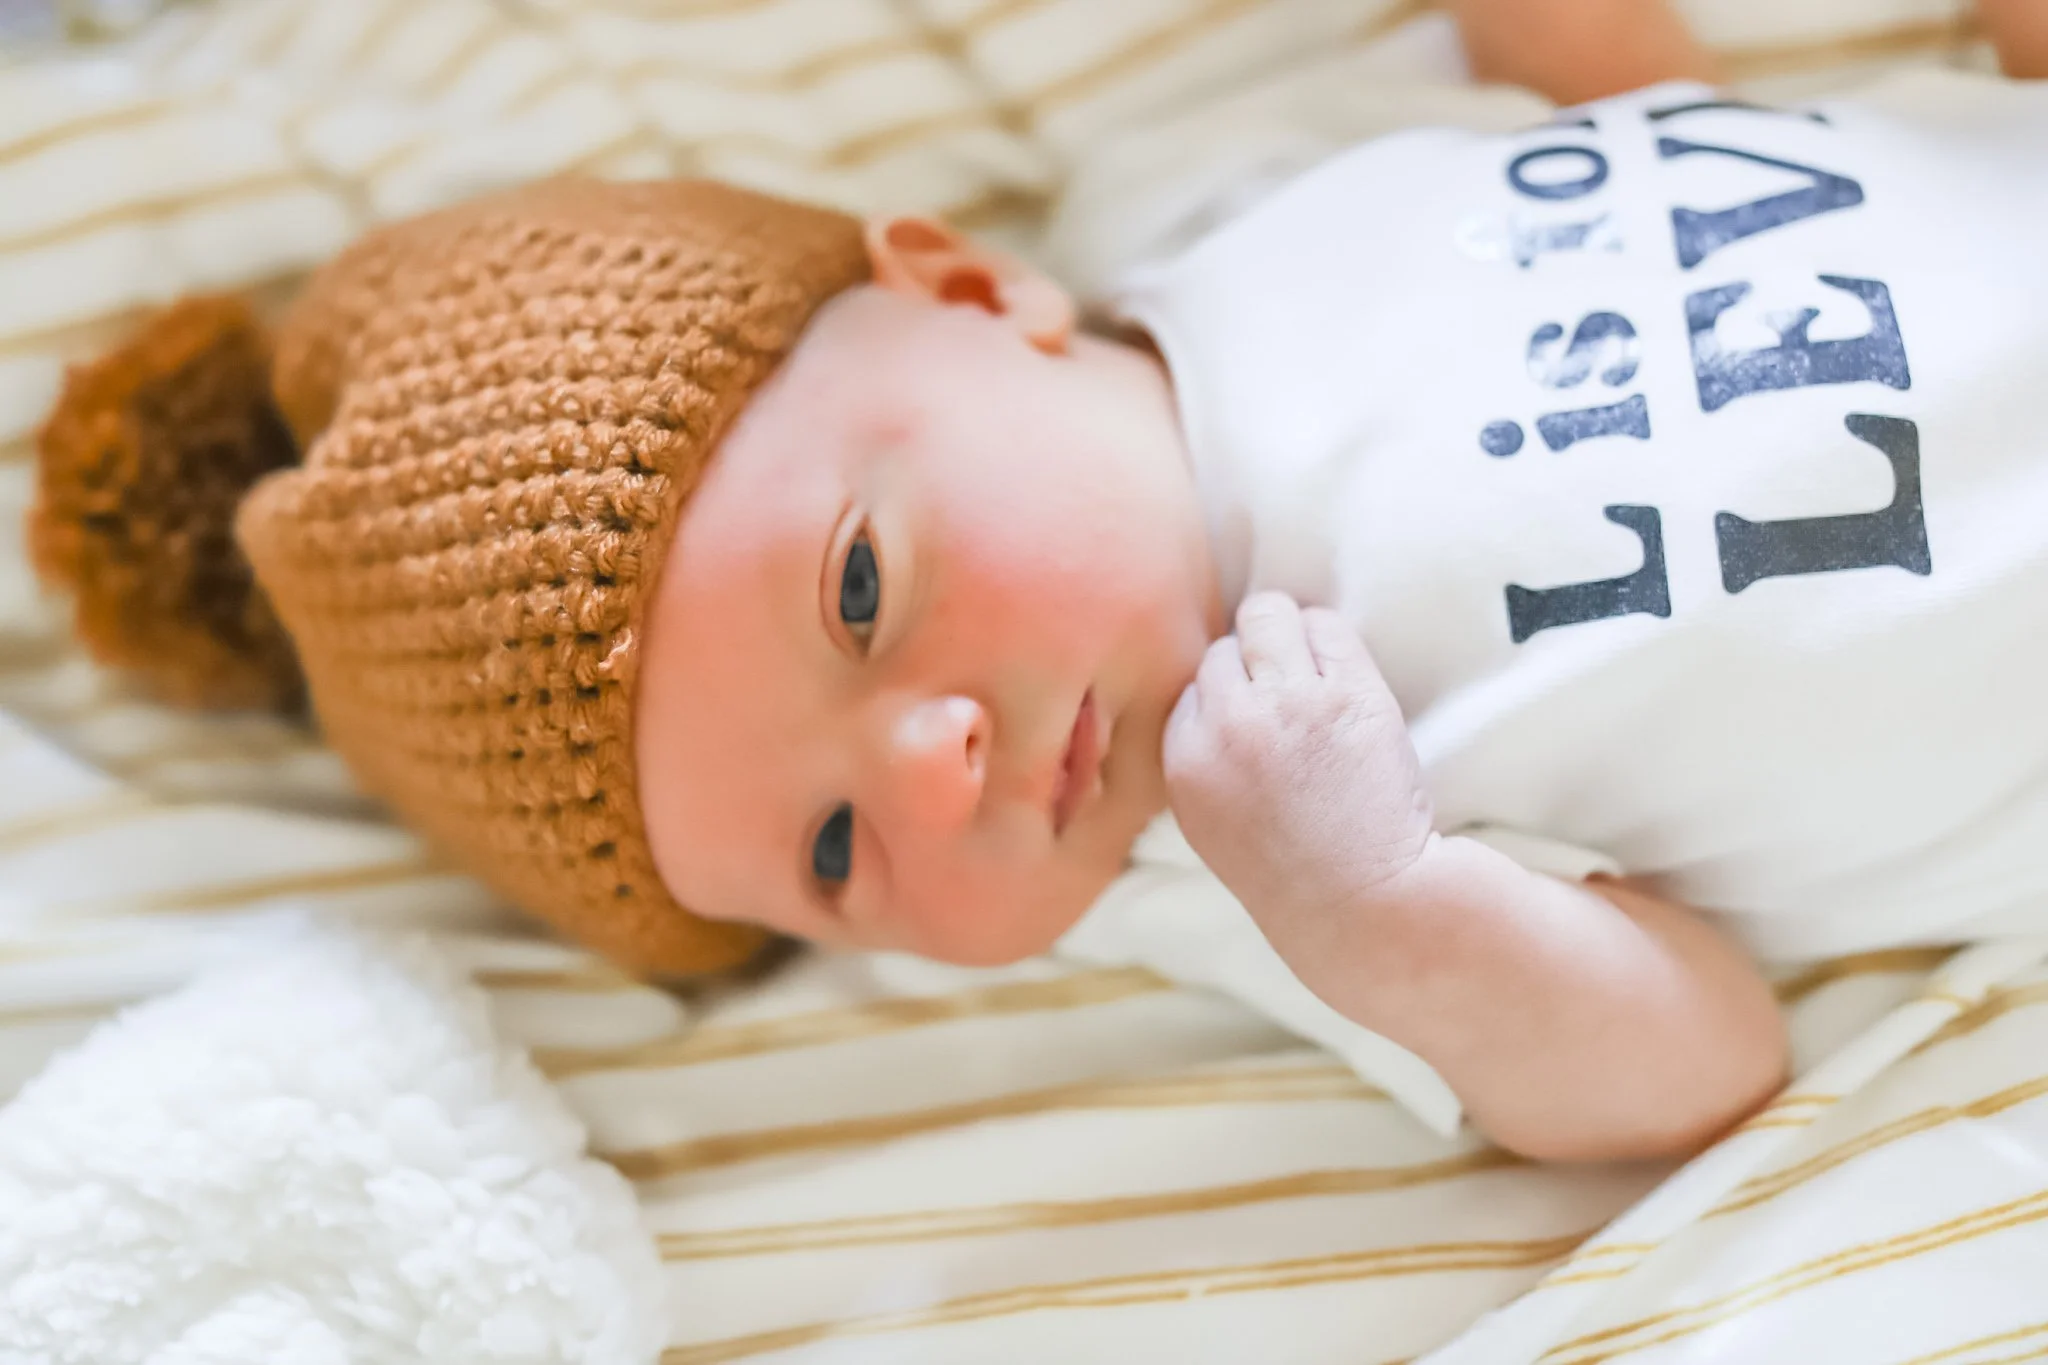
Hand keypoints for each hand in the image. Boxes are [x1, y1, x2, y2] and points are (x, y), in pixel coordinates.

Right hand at [1162, 593, 1435, 935]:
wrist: (1367, 905)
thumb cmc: (1295, 875)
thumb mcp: (1210, 822)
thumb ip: (1202, 755)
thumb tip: (1214, 688)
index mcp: (1184, 761)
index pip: (1192, 687)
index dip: (1227, 697)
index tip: (1255, 717)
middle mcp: (1229, 724)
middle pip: (1224, 647)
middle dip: (1254, 664)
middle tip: (1288, 696)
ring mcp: (1289, 703)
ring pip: (1268, 614)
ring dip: (1287, 633)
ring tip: (1311, 667)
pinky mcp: (1350, 693)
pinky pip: (1327, 626)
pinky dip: (1331, 640)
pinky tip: (1343, 673)